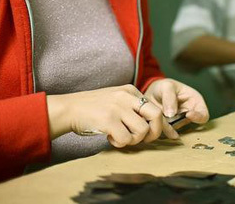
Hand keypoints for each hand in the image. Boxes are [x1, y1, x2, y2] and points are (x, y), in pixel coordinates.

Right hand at [46, 84, 177, 147]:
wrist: (68, 109)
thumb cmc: (93, 108)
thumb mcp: (116, 100)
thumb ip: (133, 108)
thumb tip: (154, 126)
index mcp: (130, 90)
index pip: (156, 107)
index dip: (162, 125)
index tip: (165, 135)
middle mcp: (126, 97)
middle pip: (156, 115)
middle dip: (155, 132)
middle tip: (145, 140)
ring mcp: (118, 108)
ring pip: (142, 131)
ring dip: (134, 140)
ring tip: (121, 138)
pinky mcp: (108, 120)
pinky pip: (126, 139)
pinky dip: (120, 144)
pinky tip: (111, 139)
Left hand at [144, 79, 208, 128]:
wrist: (152, 92)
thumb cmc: (164, 86)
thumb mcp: (167, 86)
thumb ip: (170, 98)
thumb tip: (171, 114)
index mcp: (195, 101)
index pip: (203, 114)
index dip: (198, 116)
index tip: (188, 115)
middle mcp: (189, 113)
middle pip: (188, 123)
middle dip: (178, 122)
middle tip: (167, 117)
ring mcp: (179, 121)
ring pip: (177, 129)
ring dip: (168, 126)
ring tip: (159, 116)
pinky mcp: (170, 127)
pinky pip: (167, 131)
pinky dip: (162, 128)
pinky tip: (156, 120)